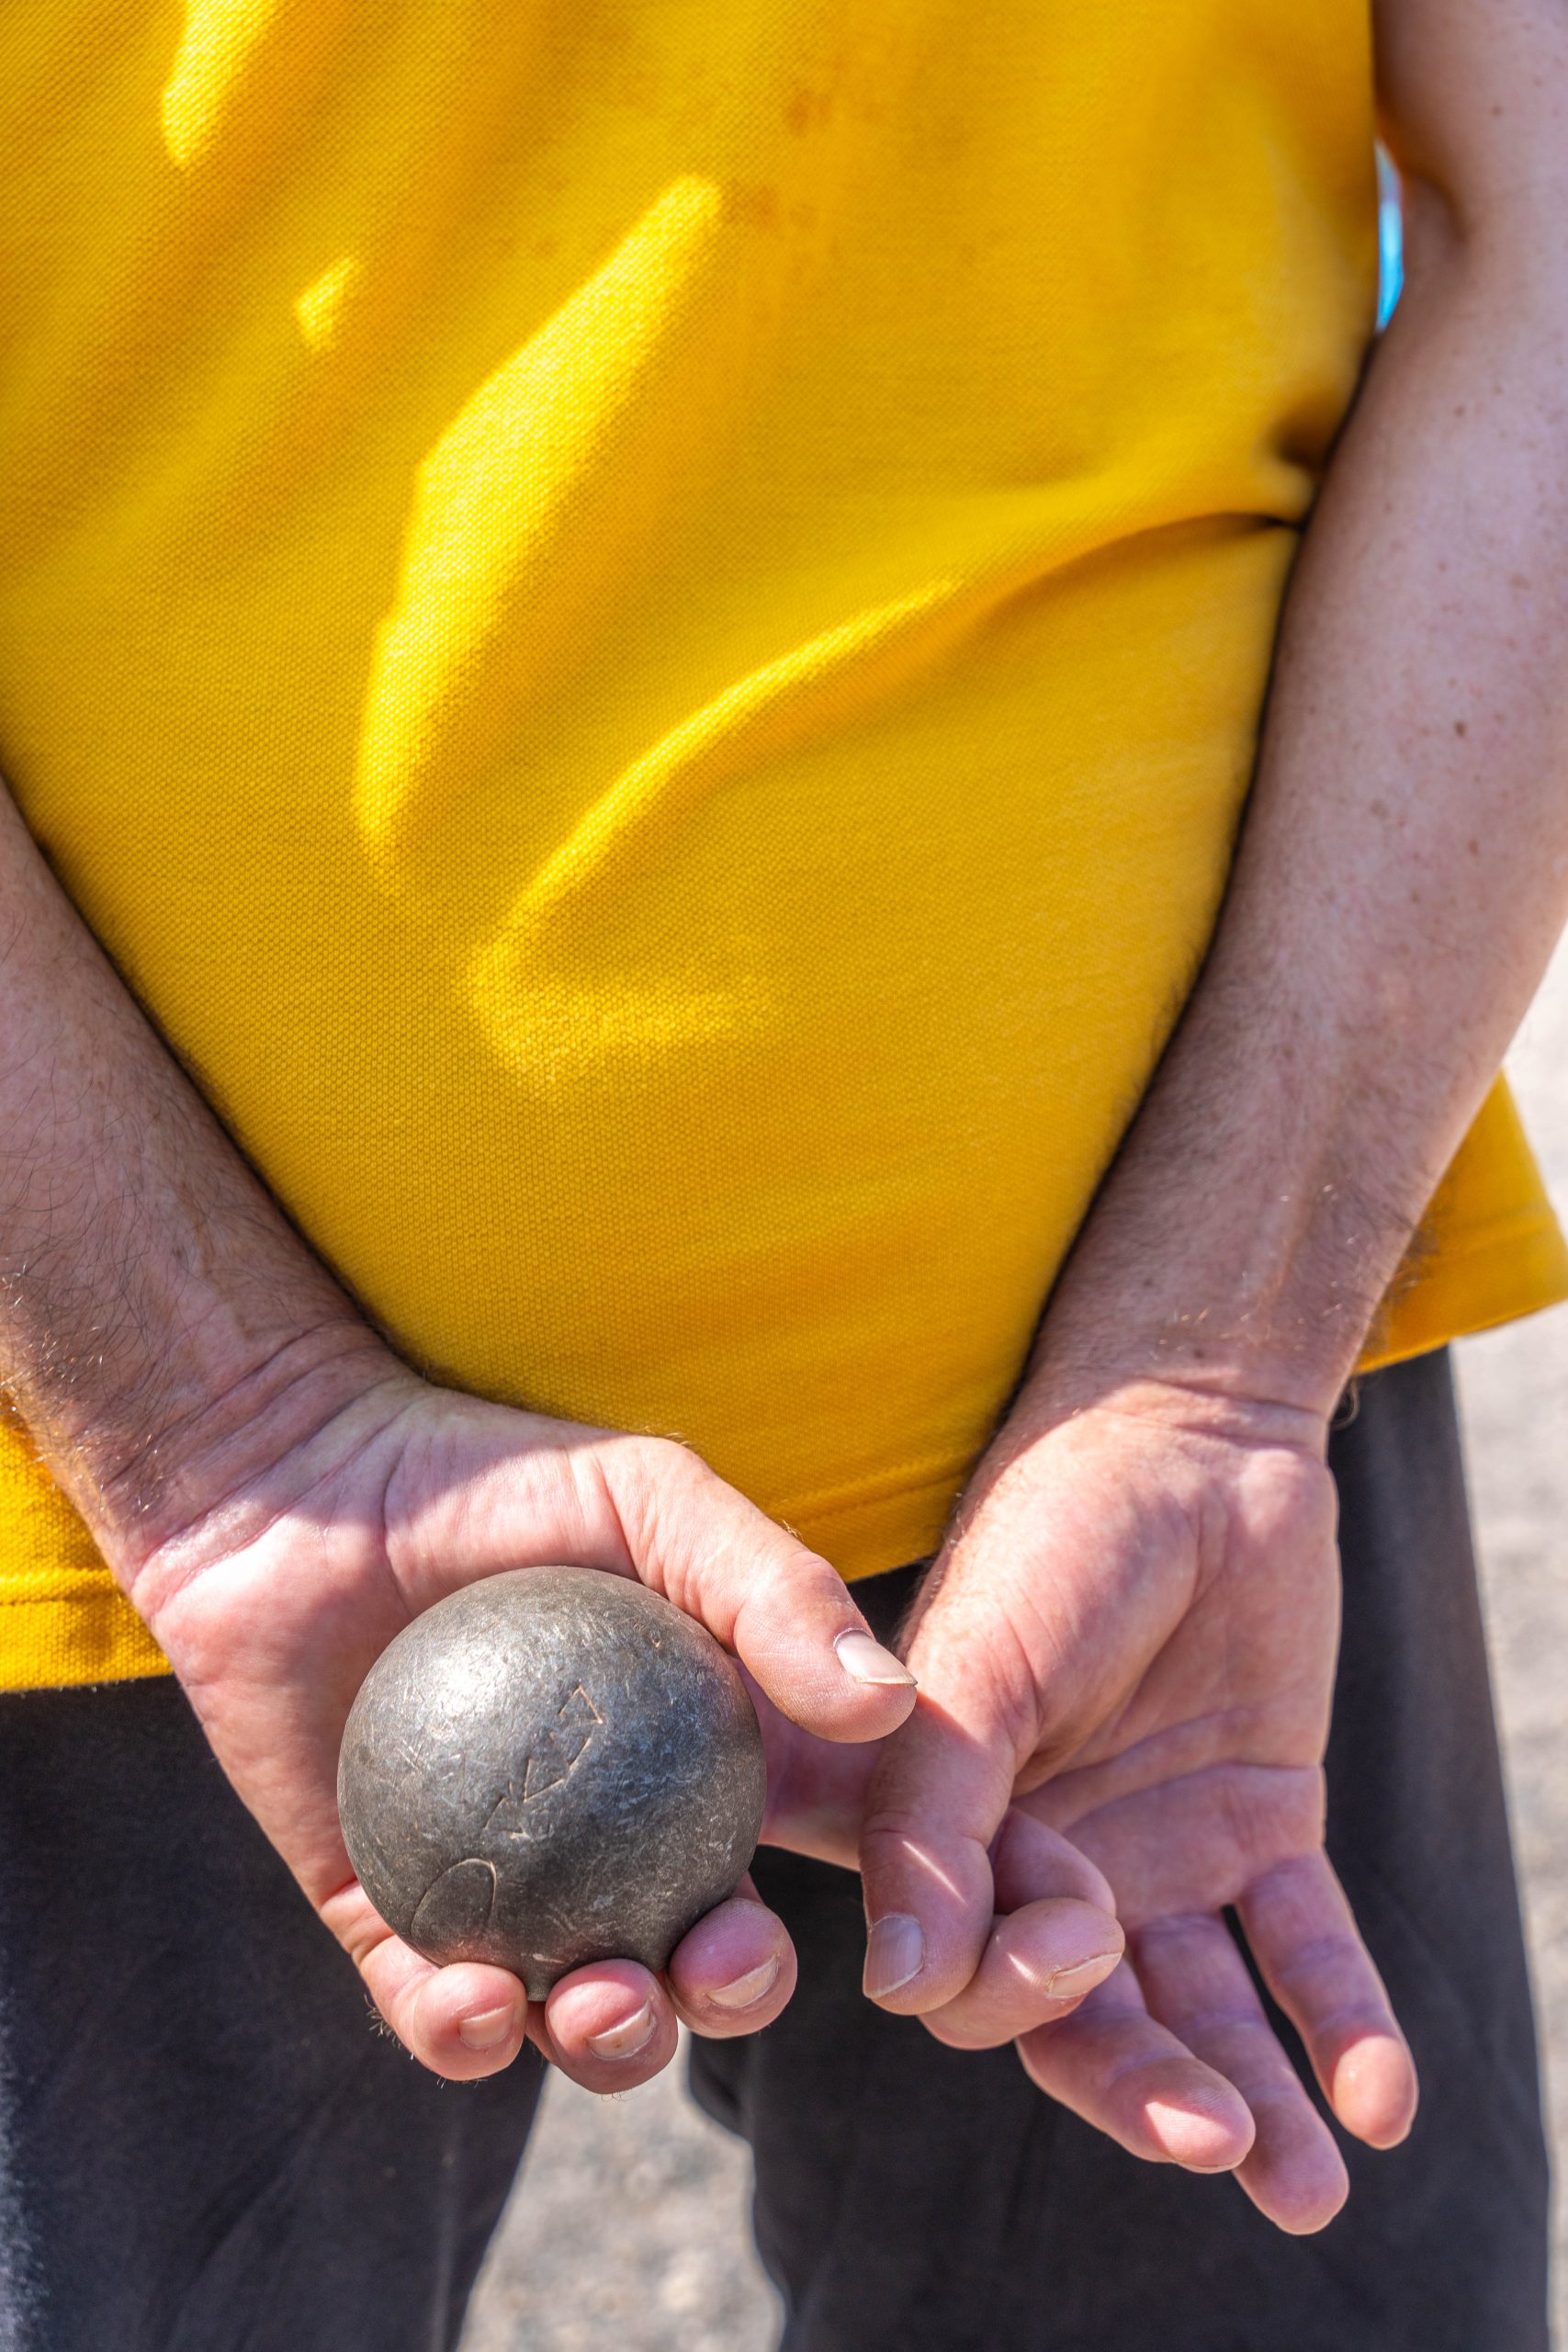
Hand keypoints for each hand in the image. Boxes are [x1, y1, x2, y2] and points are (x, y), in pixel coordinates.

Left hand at [130, 1359, 926, 2088]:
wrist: (303, 1490)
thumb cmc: (493, 1475)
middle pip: (703, 1960)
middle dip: (732, 1995)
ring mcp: (506, 1894)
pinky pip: (432, 2010)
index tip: (902, 1916)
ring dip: (615, 2043)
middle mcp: (619, 1844)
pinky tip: (476, 2002)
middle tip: (714, 1961)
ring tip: (603, 2000)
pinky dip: (464, 2032)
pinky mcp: (387, 1925)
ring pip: (580, 2014)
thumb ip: (773, 1592)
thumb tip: (891, 1709)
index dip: (878, 1905)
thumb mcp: (654, 1500)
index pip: (816, 1844)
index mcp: (704, 1762)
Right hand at [856, 1374, 1418, 2234]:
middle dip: (1149, 2093)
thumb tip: (899, 1985)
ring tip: (1310, 2189)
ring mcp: (1160, 1849)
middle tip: (1219, 2140)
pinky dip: (1342, 2023)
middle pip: (1089, 2024)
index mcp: (956, 1833)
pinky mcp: (1264, 1824)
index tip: (1073, 1932)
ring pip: (1200, 2012)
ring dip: (1249, 2100)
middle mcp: (1050, 1859)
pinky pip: (1303, 1950)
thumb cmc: (1055, 1530)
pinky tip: (1378, 2096)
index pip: (971, 1979)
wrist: (1194, 1432)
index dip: (1016, 1990)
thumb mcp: (976, 1663)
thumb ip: (932, 1817)